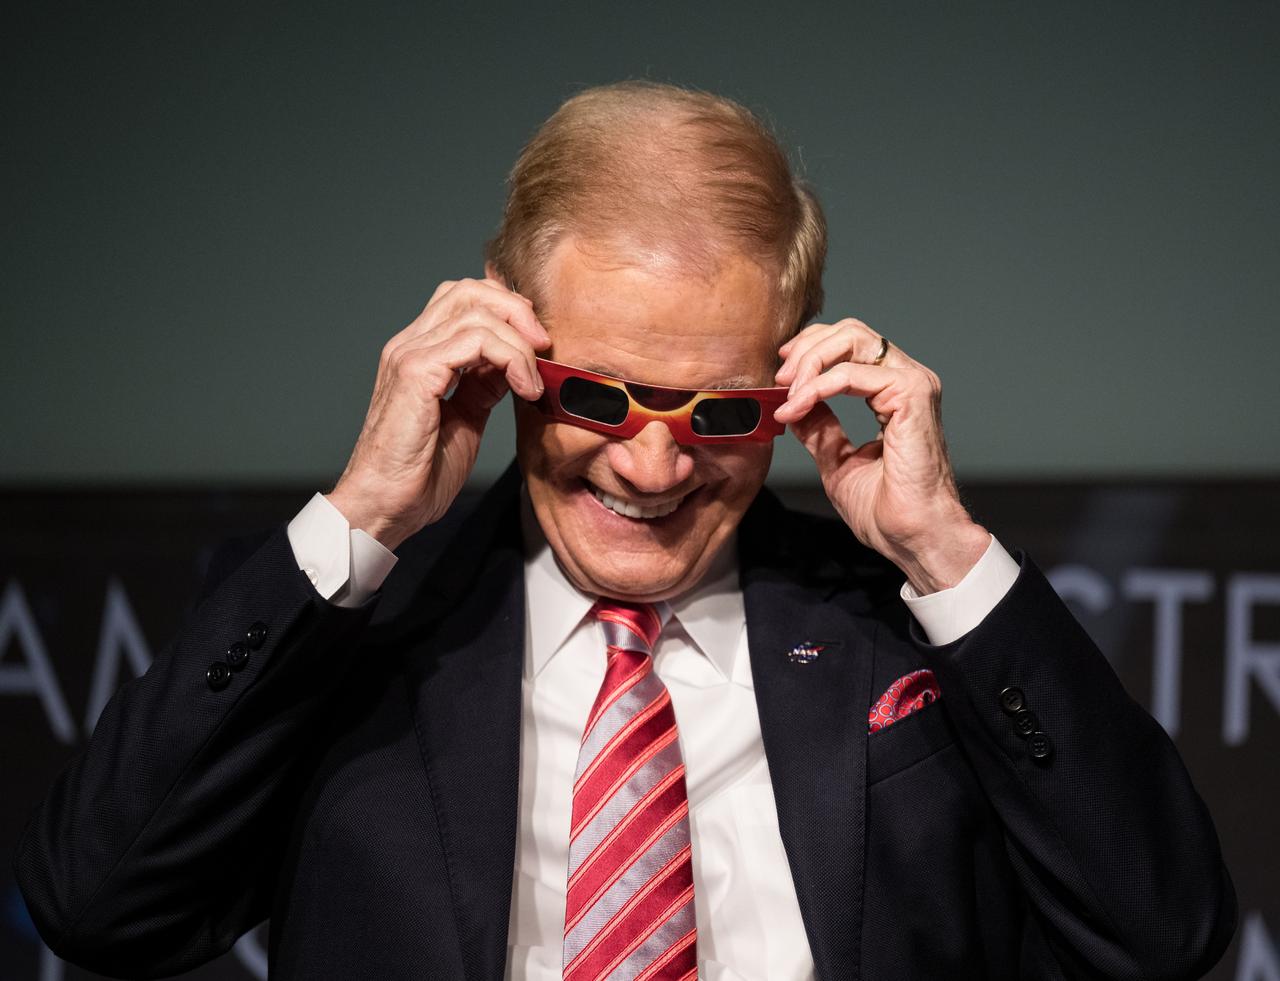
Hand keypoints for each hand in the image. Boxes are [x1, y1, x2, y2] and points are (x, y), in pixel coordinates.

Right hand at [328, 277, 549, 549]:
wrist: (386, 506)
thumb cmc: (419, 473)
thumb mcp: (466, 418)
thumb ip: (484, 385)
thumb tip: (513, 365)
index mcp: (418, 352)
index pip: (462, 299)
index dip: (506, 310)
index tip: (536, 344)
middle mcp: (409, 345)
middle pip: (468, 291)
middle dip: (517, 312)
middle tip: (543, 347)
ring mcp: (409, 355)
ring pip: (475, 311)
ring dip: (519, 341)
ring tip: (534, 379)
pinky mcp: (416, 373)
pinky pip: (474, 341)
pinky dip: (510, 358)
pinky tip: (524, 388)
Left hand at [774, 318, 989, 593]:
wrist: (912, 537)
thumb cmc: (887, 511)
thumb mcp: (837, 460)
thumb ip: (820, 427)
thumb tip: (794, 405)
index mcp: (894, 392)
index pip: (851, 344)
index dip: (811, 350)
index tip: (781, 375)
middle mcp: (907, 380)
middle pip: (851, 331)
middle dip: (807, 349)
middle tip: (780, 379)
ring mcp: (912, 384)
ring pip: (853, 340)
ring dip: (810, 363)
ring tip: (788, 395)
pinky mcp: (911, 395)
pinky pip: (852, 373)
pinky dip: (818, 385)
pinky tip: (800, 406)